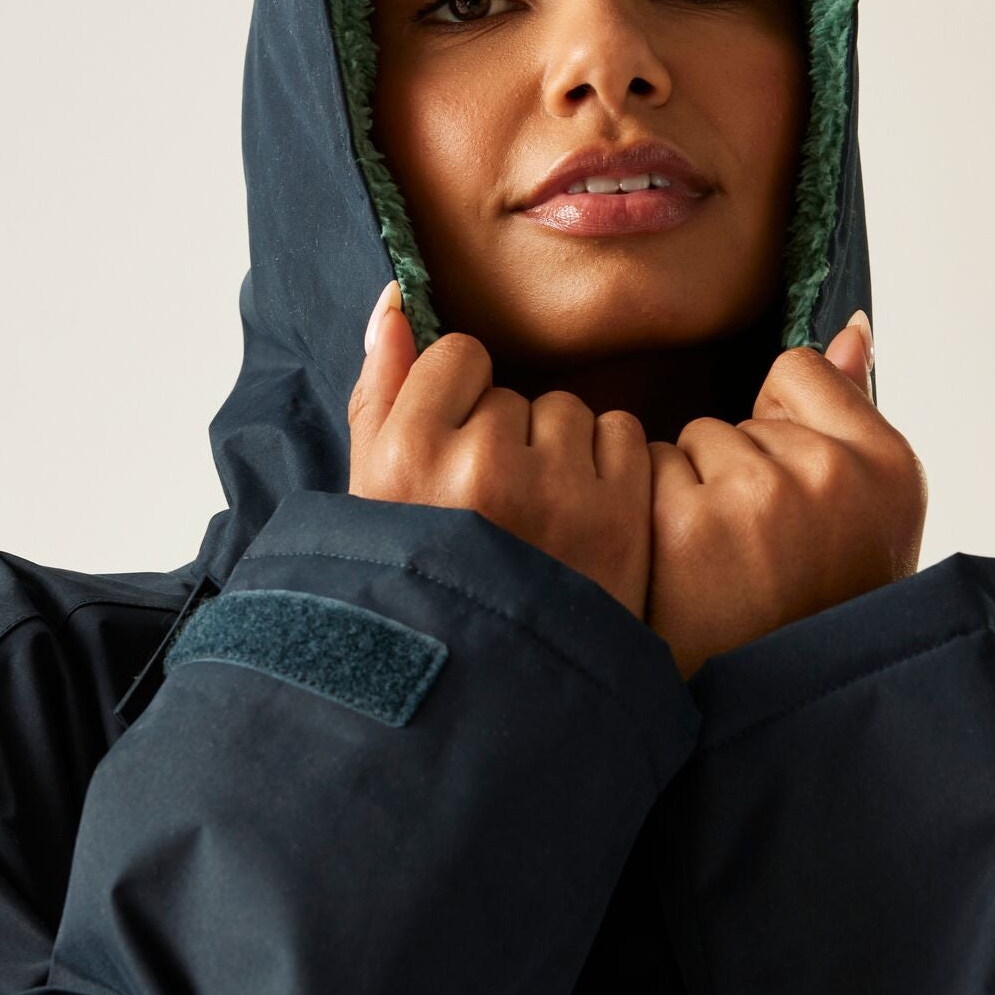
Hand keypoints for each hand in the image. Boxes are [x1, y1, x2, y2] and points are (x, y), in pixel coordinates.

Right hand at [347, 281, 652, 616]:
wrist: (496, 695)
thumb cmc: (423, 586)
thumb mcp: (371, 494)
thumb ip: (380, 390)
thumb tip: (395, 299)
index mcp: (407, 459)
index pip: (458, 355)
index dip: (458, 401)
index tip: (454, 457)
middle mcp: (481, 468)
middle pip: (514, 392)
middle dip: (507, 438)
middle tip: (494, 515)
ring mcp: (558, 492)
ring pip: (569, 411)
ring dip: (559, 454)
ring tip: (537, 524)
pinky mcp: (621, 515)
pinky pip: (623, 435)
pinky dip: (610, 471)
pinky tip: (580, 524)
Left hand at [646, 314, 928, 680]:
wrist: (777, 714)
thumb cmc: (816, 609)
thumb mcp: (867, 514)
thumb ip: (851, 411)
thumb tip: (851, 327)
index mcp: (888, 465)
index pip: (797, 372)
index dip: (778, 429)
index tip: (791, 500)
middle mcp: (831, 474)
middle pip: (736, 418)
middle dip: (733, 474)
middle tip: (758, 556)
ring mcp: (759, 497)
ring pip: (688, 443)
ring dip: (689, 494)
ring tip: (722, 568)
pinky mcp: (689, 524)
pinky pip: (646, 473)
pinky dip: (653, 517)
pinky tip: (683, 573)